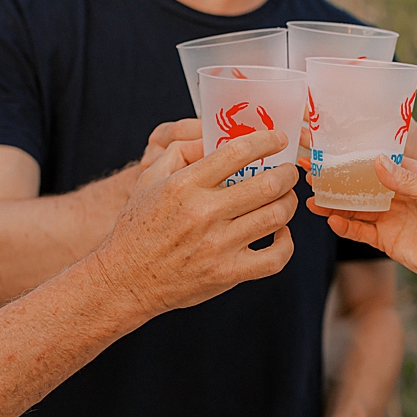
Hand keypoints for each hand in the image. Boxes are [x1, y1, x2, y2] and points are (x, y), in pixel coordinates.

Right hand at [95, 128, 298, 319]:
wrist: (127, 278)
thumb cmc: (138, 226)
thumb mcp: (148, 178)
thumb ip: (179, 151)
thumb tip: (213, 137)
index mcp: (185, 184)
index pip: (237, 152)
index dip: (266, 141)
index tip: (277, 140)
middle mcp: (204, 213)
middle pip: (267, 184)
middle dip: (287, 173)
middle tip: (289, 170)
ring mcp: (219, 245)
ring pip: (276, 216)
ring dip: (289, 202)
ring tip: (285, 197)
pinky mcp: (228, 273)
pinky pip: (275, 258)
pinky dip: (286, 243)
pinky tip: (280, 233)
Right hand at [310, 157, 416, 289]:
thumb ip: (406, 179)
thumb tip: (377, 161)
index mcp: (409, 176)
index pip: (376, 161)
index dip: (353, 156)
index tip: (329, 149)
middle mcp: (395, 195)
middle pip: (358, 184)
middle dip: (335, 179)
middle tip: (309, 173)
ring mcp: (388, 218)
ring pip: (354, 208)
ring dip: (333, 204)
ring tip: (312, 199)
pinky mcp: (385, 240)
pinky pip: (359, 231)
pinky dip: (344, 227)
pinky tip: (332, 221)